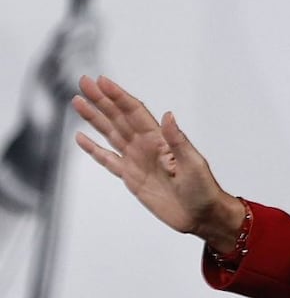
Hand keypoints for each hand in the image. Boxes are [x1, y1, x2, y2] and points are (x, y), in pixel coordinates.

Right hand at [73, 75, 245, 251]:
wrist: (201, 215)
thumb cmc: (203, 189)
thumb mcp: (193, 164)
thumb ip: (178, 141)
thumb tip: (168, 115)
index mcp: (160, 139)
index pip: (135, 112)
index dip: (118, 96)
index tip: (102, 81)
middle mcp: (146, 146)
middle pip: (118, 117)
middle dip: (101, 100)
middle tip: (83, 81)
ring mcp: (137, 160)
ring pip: (110, 134)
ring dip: (94, 118)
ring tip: (78, 101)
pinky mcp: (131, 178)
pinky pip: (108, 160)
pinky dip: (94, 149)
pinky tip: (81, 137)